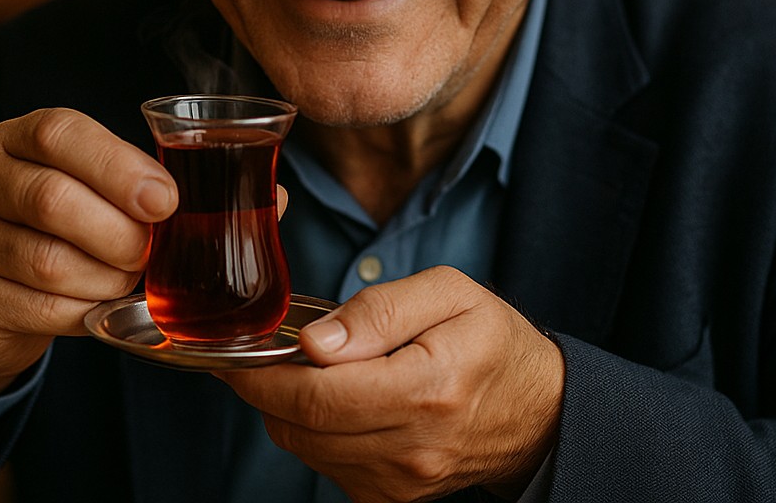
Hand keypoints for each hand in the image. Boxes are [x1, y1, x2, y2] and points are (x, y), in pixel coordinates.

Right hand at [0, 108, 175, 399]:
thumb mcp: (77, 185)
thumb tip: (164, 198)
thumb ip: (118, 181)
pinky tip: (96, 304)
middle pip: (51, 199)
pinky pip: (38, 308)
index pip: (59, 134)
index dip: (118, 167)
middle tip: (145, 251)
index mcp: (11, 138)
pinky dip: (83, 310)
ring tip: (122, 278)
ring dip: (104, 277)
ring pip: (47, 261)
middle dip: (117, 232)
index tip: (163, 200)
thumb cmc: (50, 227)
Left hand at [217, 266, 564, 502]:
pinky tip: (340, 402)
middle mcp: (412, 448)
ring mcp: (403, 482)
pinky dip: (317, 434)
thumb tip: (315, 343)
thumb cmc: (493, 341)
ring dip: (291, 412)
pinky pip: (328, 466)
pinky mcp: (395, 497)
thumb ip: (379, 310)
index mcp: (426, 390)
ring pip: (307, 450)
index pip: (318, 397)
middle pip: (302, 429)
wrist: (539, 409)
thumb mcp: (449, 292)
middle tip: (263, 355)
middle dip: (266, 391)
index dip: (262, 377)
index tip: (236, 354)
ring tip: (312, 372)